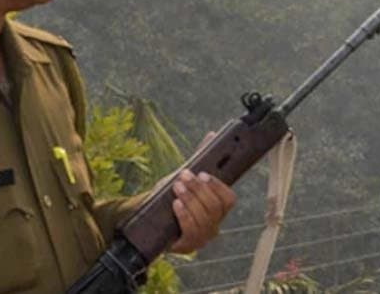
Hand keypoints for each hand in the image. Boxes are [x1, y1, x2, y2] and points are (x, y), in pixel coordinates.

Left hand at [169, 132, 236, 253]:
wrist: (150, 222)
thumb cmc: (173, 198)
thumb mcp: (185, 178)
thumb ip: (199, 160)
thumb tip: (211, 134)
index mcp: (218, 209)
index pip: (229, 199)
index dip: (217, 186)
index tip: (202, 173)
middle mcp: (214, 225)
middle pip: (215, 207)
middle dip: (199, 190)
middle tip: (183, 177)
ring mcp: (203, 237)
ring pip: (204, 218)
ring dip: (190, 200)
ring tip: (177, 187)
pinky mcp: (188, 245)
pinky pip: (191, 231)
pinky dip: (184, 215)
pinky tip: (176, 204)